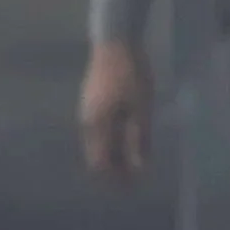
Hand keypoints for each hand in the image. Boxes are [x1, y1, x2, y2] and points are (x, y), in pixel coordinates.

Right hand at [79, 40, 152, 180]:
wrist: (115, 41)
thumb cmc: (131, 74)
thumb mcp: (141, 107)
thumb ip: (140, 138)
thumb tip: (140, 168)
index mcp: (97, 126)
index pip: (101, 163)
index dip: (115, 179)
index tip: (132, 189)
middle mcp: (87, 122)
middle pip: (98, 155)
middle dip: (115, 170)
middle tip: (135, 180)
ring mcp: (88, 111)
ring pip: (99, 143)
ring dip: (114, 156)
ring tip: (134, 163)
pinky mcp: (93, 101)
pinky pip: (101, 131)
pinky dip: (113, 141)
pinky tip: (127, 141)